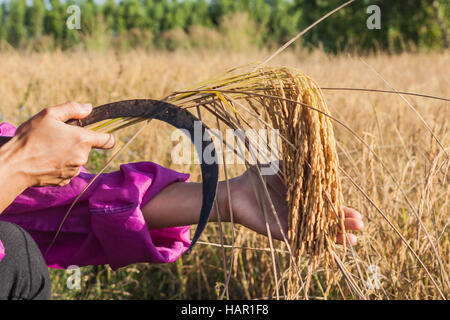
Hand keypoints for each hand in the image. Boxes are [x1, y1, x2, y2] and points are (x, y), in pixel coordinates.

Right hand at [2, 101, 114, 187]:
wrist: (14, 166)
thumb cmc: (30, 138)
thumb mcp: (49, 115)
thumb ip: (72, 109)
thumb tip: (88, 108)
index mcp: (82, 139)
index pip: (108, 140)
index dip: (106, 135)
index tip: (99, 133)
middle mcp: (82, 157)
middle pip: (88, 148)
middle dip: (77, 142)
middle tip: (57, 137)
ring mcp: (74, 171)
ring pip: (77, 159)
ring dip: (68, 154)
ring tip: (49, 149)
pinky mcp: (65, 180)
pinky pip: (68, 170)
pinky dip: (61, 165)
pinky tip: (47, 160)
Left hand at [223, 167, 363, 244]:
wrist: (235, 191)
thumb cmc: (257, 176)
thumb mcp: (281, 165)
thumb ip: (298, 163)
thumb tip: (316, 153)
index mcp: (301, 196)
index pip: (325, 203)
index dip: (340, 206)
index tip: (357, 209)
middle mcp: (299, 211)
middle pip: (325, 218)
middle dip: (343, 222)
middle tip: (360, 224)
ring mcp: (291, 222)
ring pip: (317, 232)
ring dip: (334, 236)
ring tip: (353, 239)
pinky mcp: (281, 232)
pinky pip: (300, 240)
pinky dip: (314, 244)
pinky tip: (328, 247)